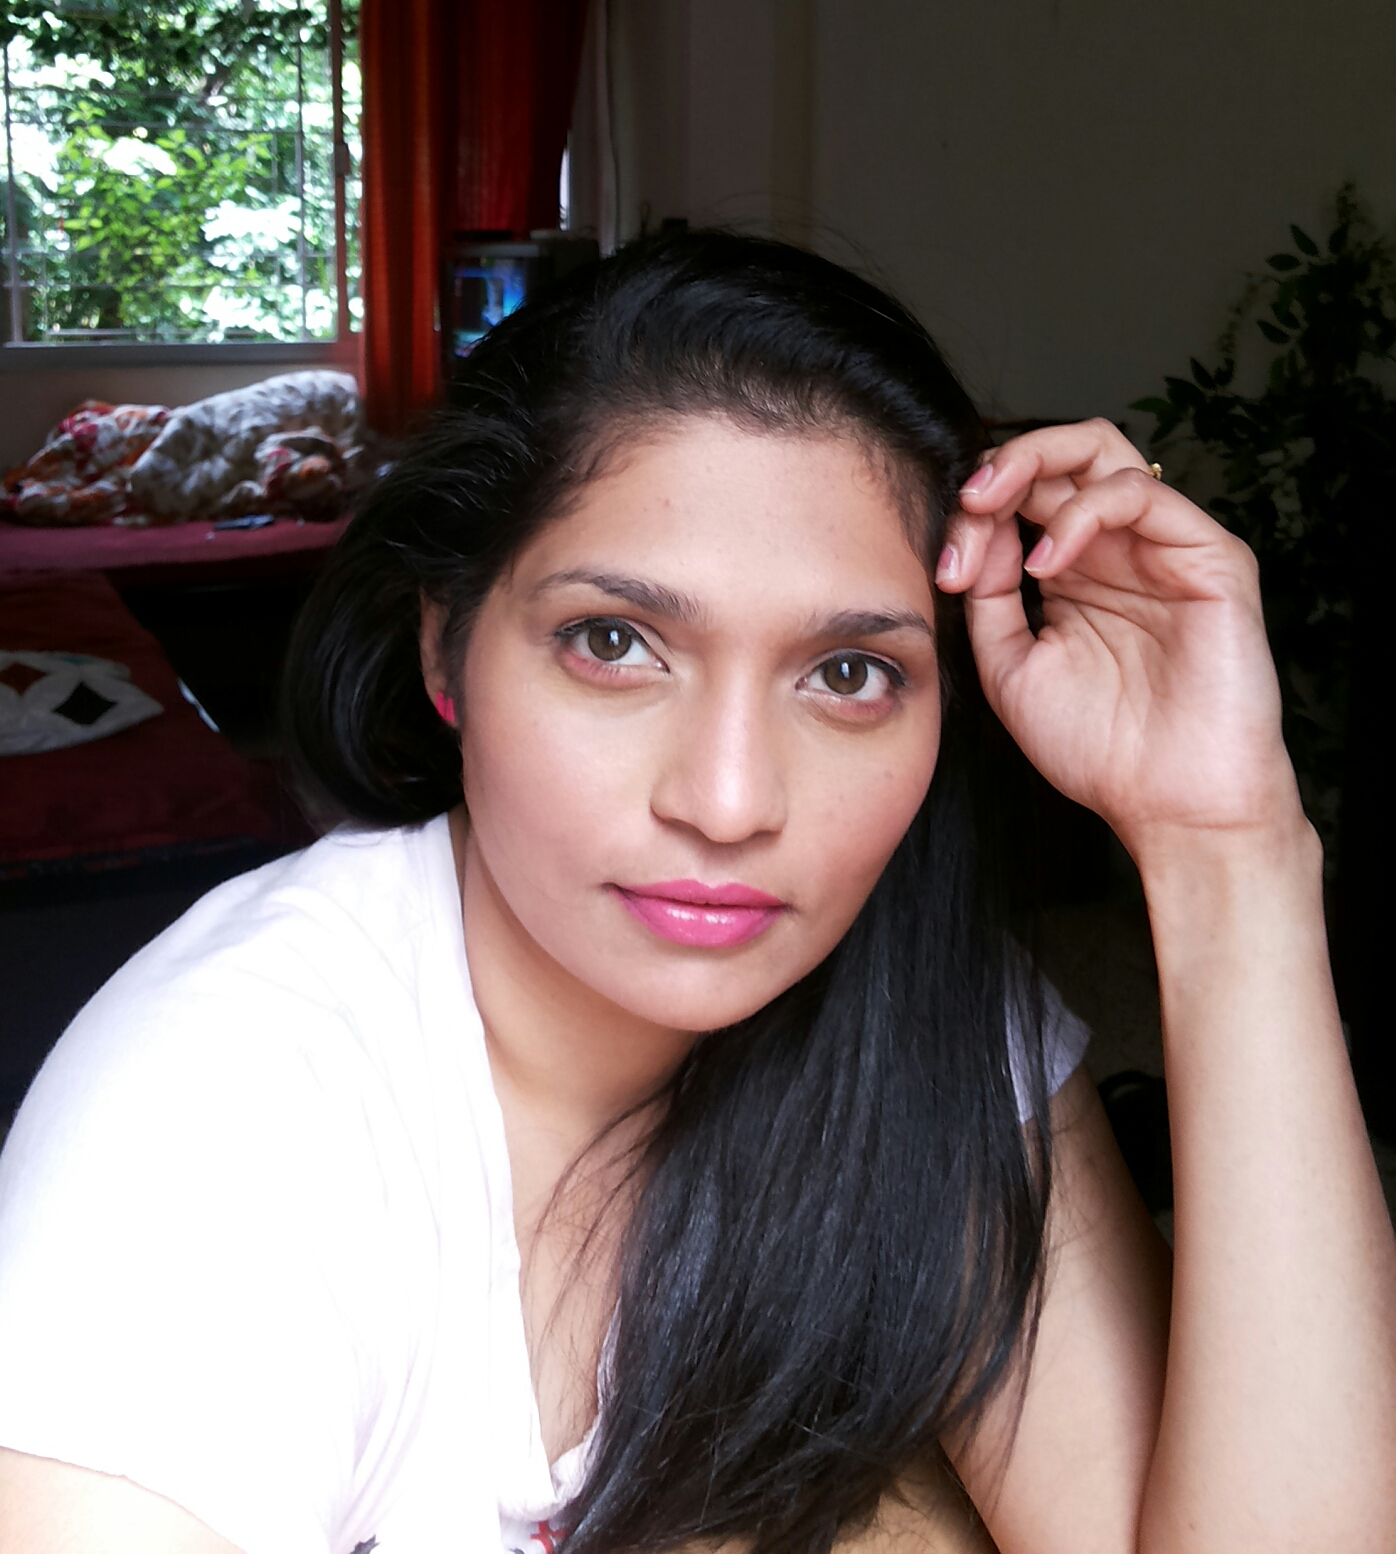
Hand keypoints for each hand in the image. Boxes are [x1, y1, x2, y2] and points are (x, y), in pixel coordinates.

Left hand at [936, 419, 1303, 860]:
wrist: (1166, 803)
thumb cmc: (1098, 748)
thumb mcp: (1010, 667)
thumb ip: (988, 598)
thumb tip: (972, 533)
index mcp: (1075, 572)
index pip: (1024, 498)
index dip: (974, 513)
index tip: (942, 564)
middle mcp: (1119, 549)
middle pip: (1063, 455)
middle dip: (1002, 463)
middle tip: (965, 498)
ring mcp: (1164, 547)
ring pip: (1102, 450)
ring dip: (1032, 465)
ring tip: (988, 511)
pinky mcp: (1210, 555)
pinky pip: (1142, 492)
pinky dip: (1080, 512)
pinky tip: (1044, 561)